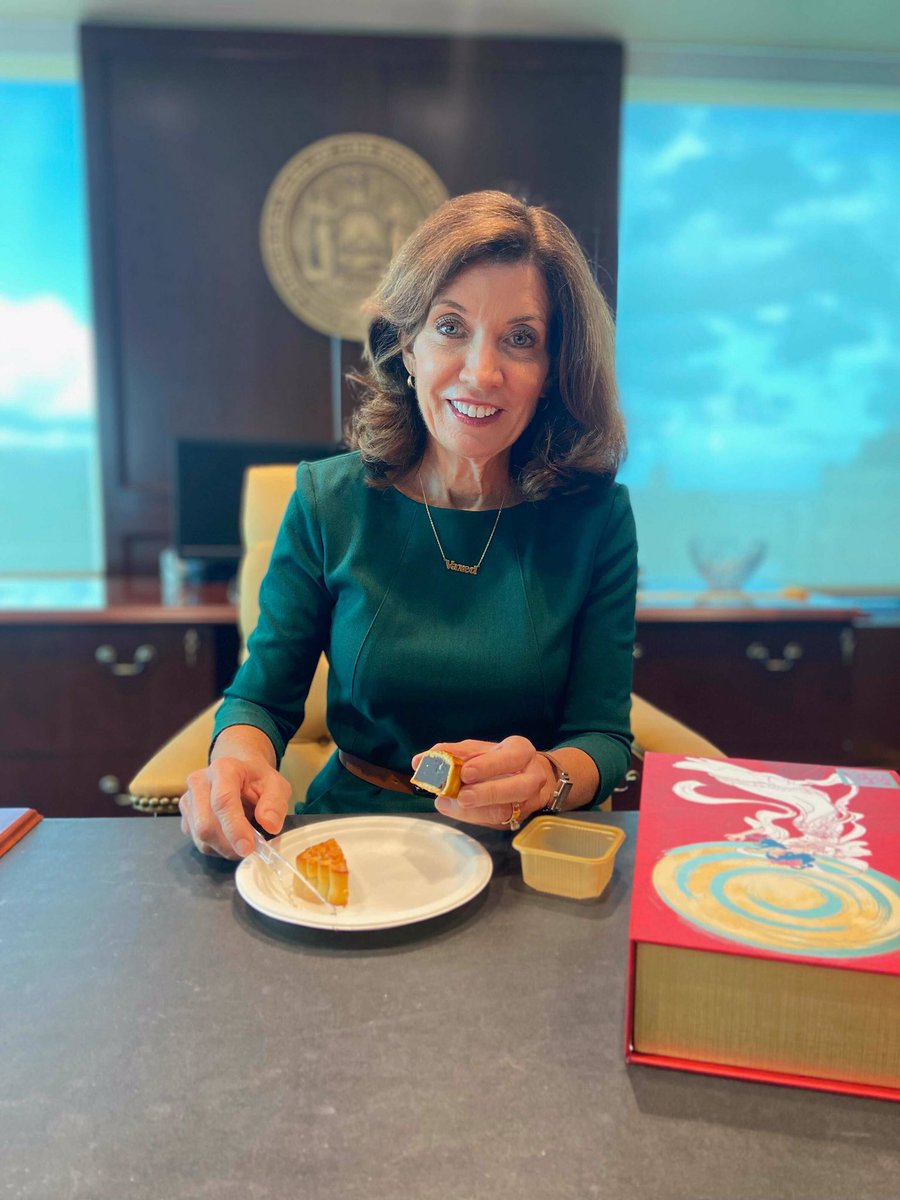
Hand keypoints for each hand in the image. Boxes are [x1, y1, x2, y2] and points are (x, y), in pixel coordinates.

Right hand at [179, 755, 291, 858]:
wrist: (238, 773)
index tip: (248, 848)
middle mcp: (199, 782)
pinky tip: (230, 837)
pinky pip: (198, 843)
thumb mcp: (277, 786)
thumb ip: (275, 804)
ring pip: (200, 838)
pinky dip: (217, 848)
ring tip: (243, 839)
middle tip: (251, 848)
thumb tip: (269, 825)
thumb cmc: (257, 780)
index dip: (234, 828)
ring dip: (225, 848)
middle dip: (229, 844)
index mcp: (223, 769)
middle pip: (205, 824)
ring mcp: (188, 800)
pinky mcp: (185, 817)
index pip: (223, 801)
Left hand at [412, 736, 553, 829]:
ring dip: (478, 810)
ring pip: (507, 810)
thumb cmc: (497, 759)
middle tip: (462, 796)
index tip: (465, 772)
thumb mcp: (478, 750)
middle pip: (517, 787)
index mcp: (521, 751)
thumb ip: (450, 753)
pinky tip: (456, 811)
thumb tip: (419, 761)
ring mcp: (528, 801)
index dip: (489, 766)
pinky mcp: (518, 819)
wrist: (528, 775)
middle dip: (487, 792)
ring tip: (454, 804)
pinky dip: (475, 817)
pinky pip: (498, 822)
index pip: (511, 757)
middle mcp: (531, 776)